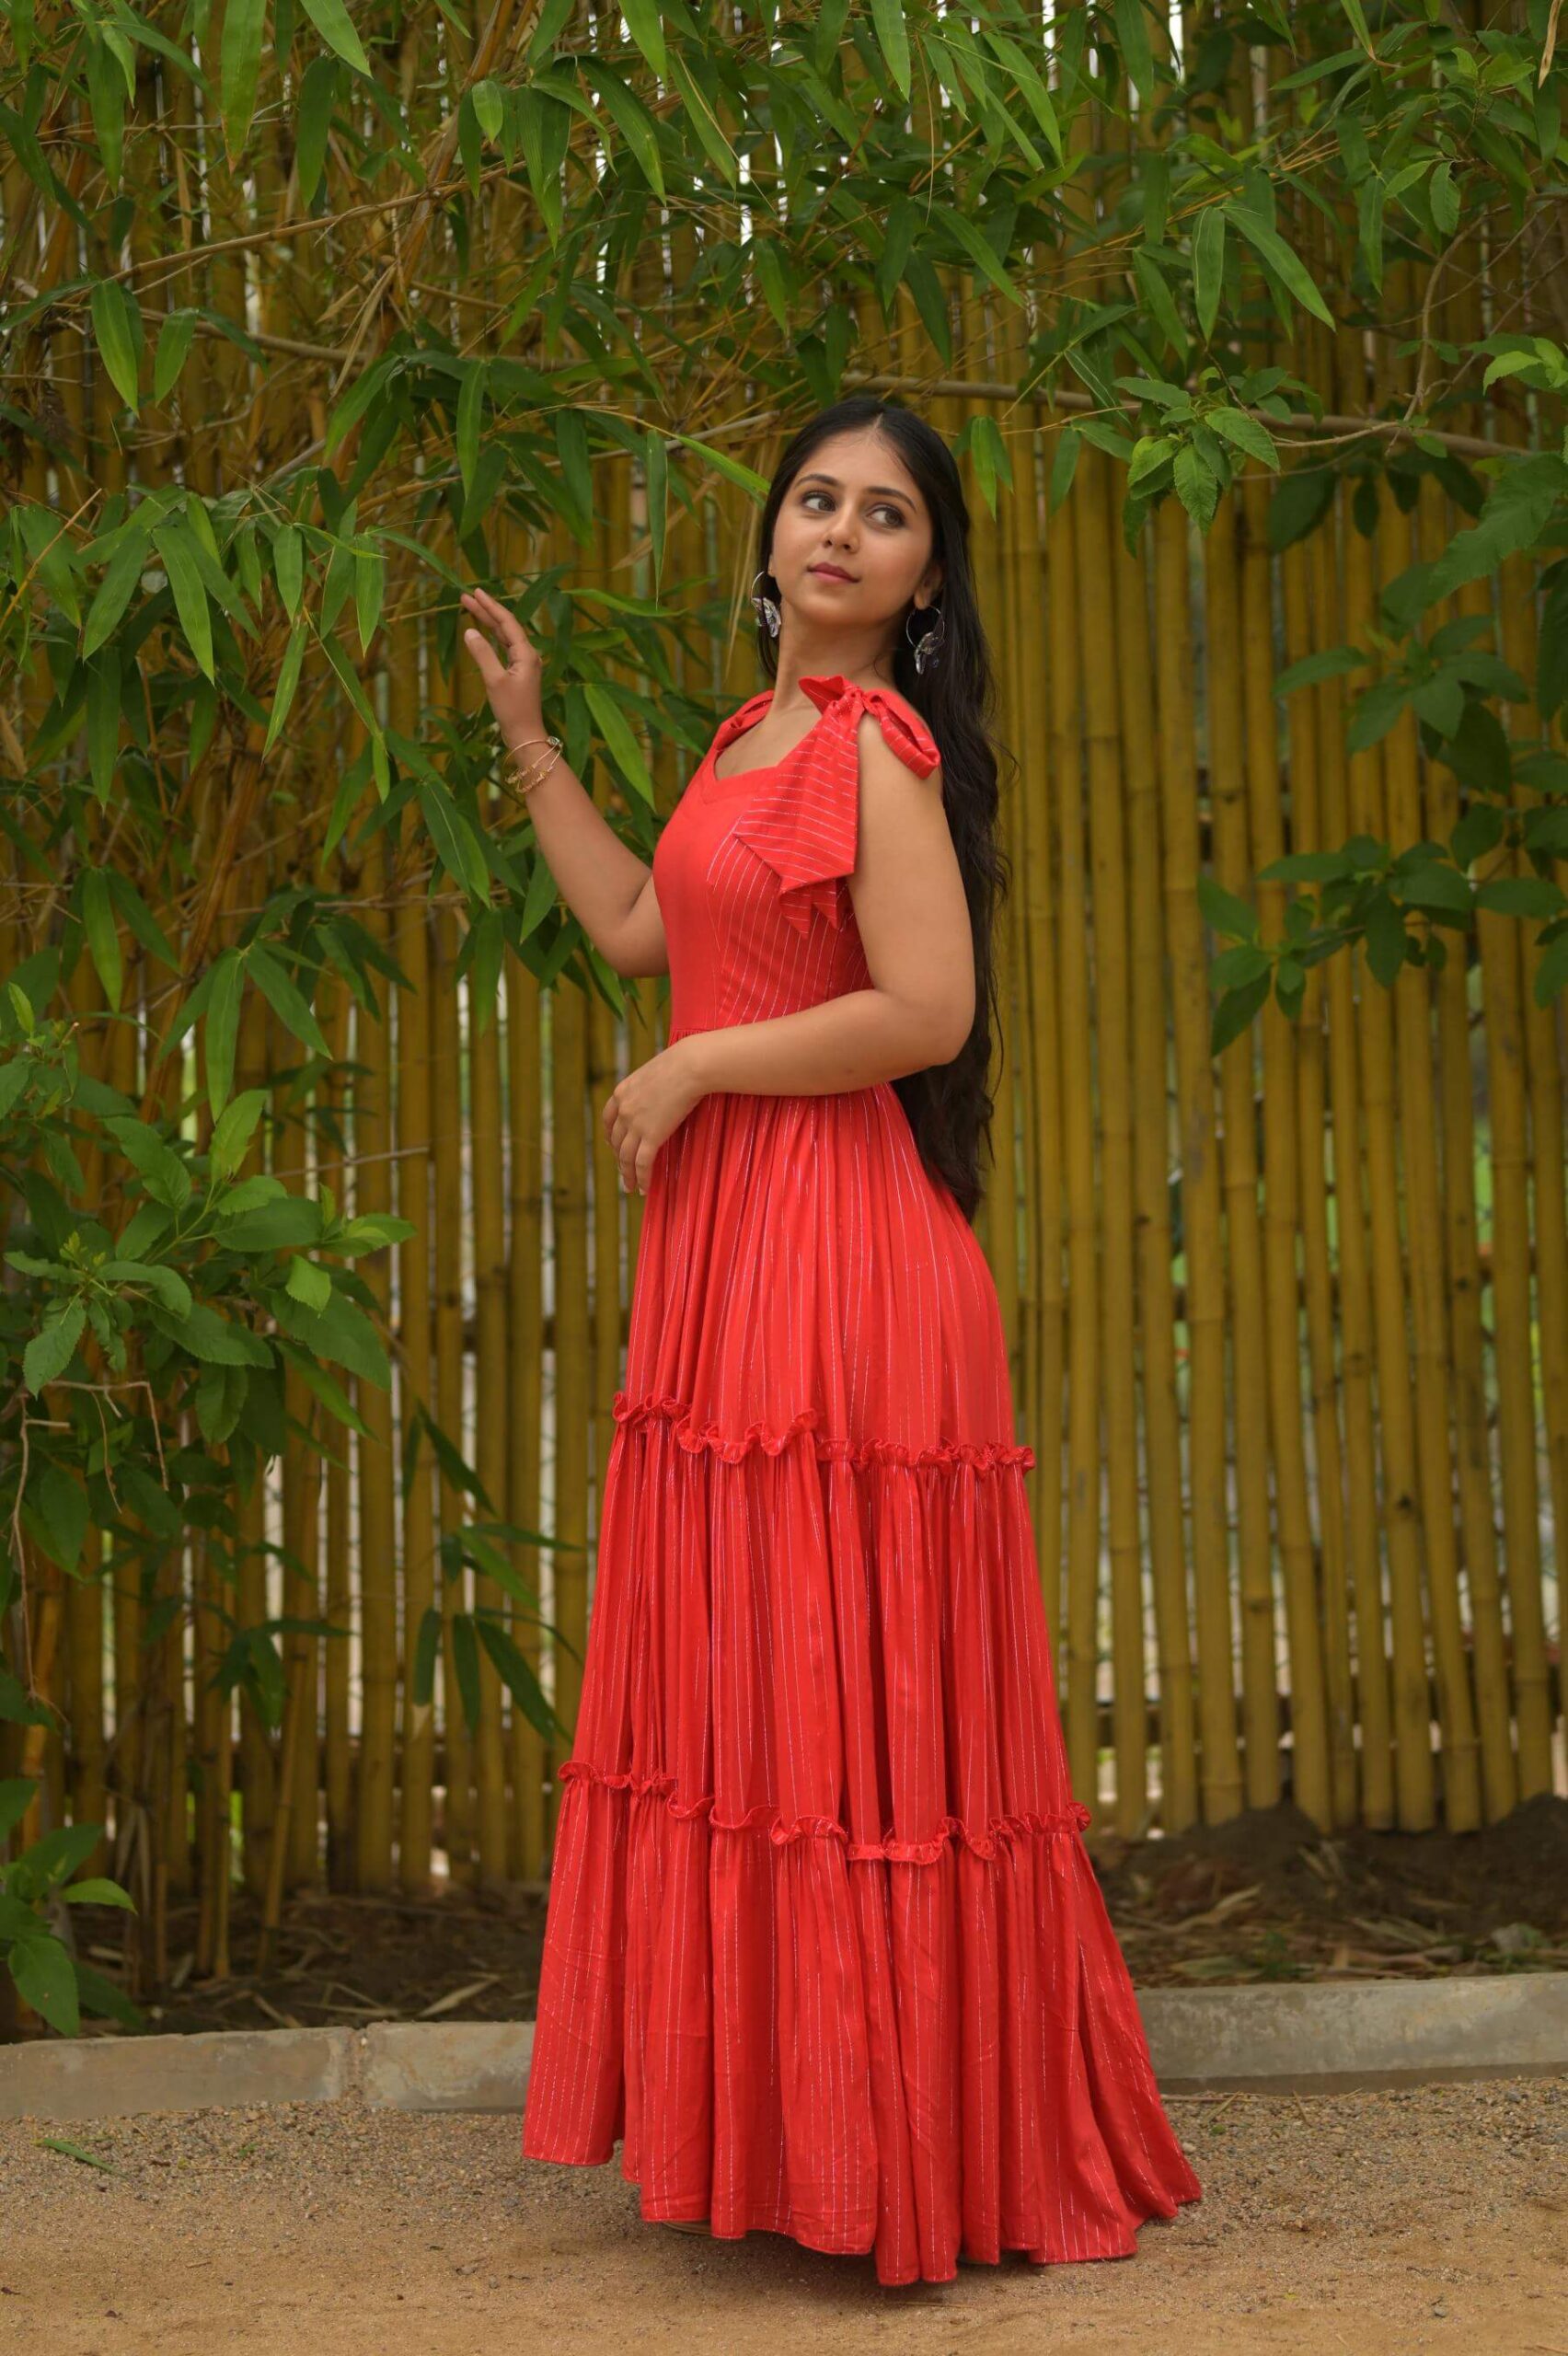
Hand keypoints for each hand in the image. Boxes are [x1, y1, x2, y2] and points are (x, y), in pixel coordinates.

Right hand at [459, 586, 546, 748]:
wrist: (525, 734)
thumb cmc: (512, 710)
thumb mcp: (494, 680)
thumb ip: (482, 654)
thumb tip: (470, 631)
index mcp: (526, 653)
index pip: (507, 622)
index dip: (491, 606)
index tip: (475, 592)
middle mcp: (528, 655)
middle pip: (505, 626)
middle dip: (486, 610)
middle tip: (466, 596)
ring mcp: (524, 664)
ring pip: (504, 636)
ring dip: (488, 622)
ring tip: (471, 608)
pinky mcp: (518, 673)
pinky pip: (504, 648)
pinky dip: (492, 638)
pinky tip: (483, 632)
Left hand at [601, 1041, 704, 1193]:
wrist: (690, 1066)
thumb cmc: (681, 1064)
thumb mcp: (654, 1072)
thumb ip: (648, 1087)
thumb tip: (658, 1092)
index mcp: (621, 1092)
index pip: (608, 1119)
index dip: (610, 1135)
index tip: (613, 1146)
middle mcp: (624, 1110)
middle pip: (616, 1142)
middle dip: (619, 1159)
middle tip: (623, 1171)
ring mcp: (636, 1124)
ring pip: (626, 1157)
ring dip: (627, 1174)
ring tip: (630, 1187)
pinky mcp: (652, 1136)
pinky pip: (643, 1163)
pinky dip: (642, 1178)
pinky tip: (644, 1188)